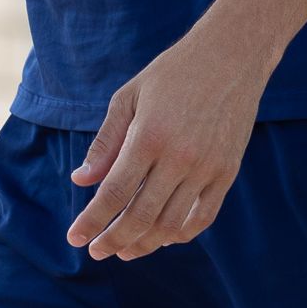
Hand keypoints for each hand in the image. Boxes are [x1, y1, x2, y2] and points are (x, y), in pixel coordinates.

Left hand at [64, 29, 271, 260]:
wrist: (231, 56)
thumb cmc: (173, 73)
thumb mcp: (129, 97)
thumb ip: (106, 142)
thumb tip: (81, 180)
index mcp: (149, 135)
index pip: (114, 193)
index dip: (92, 221)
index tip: (75, 238)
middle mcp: (179, 157)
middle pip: (140, 216)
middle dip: (113, 240)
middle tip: (96, 252)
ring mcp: (207, 167)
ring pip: (170, 224)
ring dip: (144, 244)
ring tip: (125, 250)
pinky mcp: (228, 172)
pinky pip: (202, 217)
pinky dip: (180, 234)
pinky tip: (162, 238)